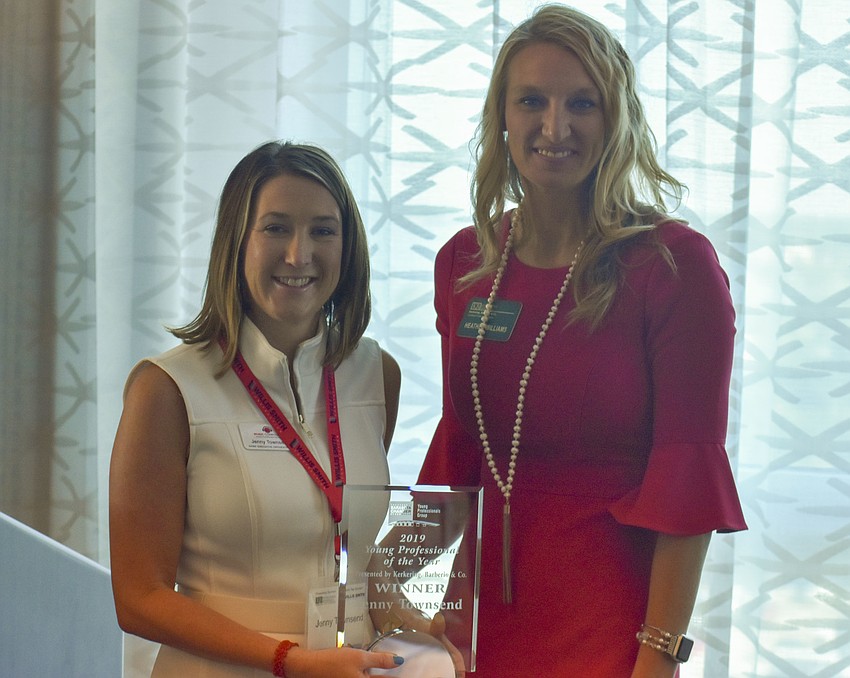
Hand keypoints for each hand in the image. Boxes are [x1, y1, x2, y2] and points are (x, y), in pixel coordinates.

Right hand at [284, 646, 402, 677]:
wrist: (308, 667)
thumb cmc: (332, 662)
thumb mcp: (359, 657)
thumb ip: (380, 660)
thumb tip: (399, 661)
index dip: (400, 676)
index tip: (412, 673)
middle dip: (387, 673)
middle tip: (401, 667)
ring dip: (378, 673)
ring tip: (386, 665)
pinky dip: (368, 673)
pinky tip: (369, 667)